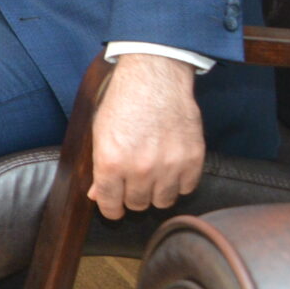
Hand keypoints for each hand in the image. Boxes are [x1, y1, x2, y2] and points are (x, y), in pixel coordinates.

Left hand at [88, 52, 205, 220]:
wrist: (154, 79)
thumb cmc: (122, 103)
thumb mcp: (100, 133)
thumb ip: (99, 168)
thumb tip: (97, 196)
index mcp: (111, 163)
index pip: (110, 206)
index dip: (111, 209)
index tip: (114, 207)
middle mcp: (140, 169)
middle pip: (137, 204)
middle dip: (132, 197)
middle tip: (132, 183)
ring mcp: (169, 166)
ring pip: (163, 201)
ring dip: (156, 193)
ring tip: (152, 177)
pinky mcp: (192, 160)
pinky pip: (186, 188)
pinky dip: (179, 183)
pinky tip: (171, 169)